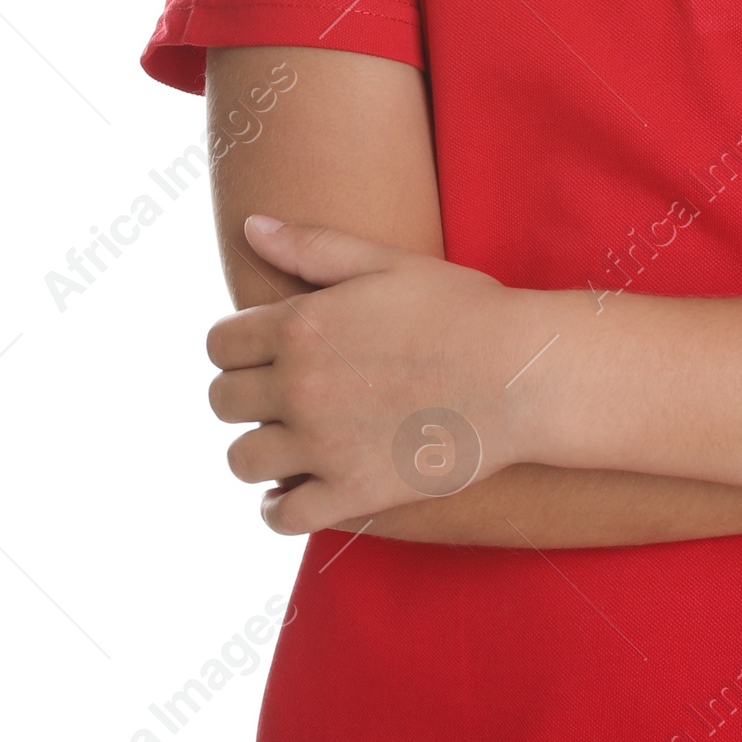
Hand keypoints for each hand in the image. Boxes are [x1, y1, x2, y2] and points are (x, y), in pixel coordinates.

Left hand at [205, 216, 537, 535]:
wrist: (521, 374)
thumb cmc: (462, 309)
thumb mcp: (387, 263)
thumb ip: (312, 246)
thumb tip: (250, 226)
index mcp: (302, 325)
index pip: (220, 344)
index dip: (237, 346)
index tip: (262, 351)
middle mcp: (300, 386)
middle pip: (222, 400)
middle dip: (245, 394)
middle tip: (280, 392)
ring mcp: (322, 445)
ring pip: (242, 460)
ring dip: (259, 448)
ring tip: (289, 439)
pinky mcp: (350, 493)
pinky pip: (281, 515)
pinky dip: (281, 506)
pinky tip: (301, 487)